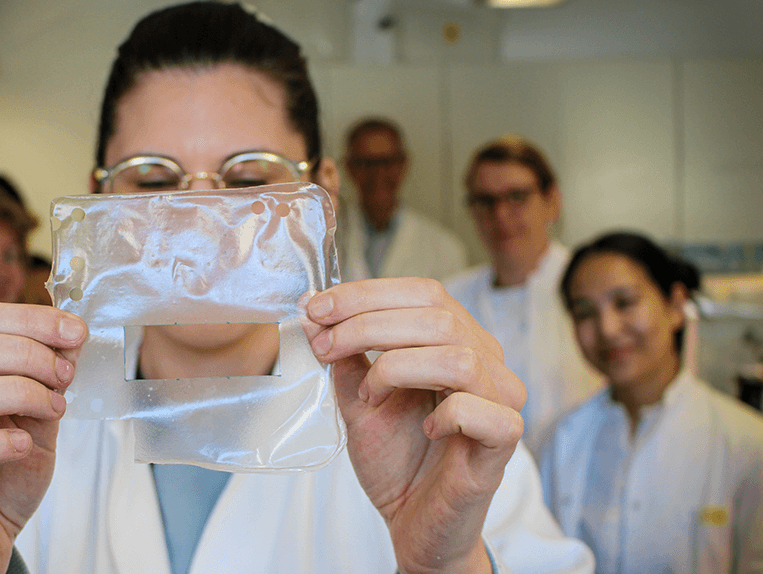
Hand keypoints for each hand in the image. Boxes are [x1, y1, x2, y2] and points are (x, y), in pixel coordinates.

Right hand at [0, 303, 86, 573]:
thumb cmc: (3, 475)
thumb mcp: (35, 415)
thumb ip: (46, 376)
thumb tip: (70, 335)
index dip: (23, 319)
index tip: (73, 332)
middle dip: (20, 353)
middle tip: (64, 375)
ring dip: (12, 393)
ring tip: (52, 408)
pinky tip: (22, 444)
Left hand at [302, 278, 524, 573]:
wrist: (413, 524)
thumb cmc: (397, 460)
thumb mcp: (357, 400)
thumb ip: (343, 357)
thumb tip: (313, 311)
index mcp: (456, 340)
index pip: (422, 292)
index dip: (367, 294)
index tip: (317, 308)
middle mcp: (486, 361)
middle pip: (438, 316)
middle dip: (368, 325)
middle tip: (326, 347)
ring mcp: (499, 400)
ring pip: (458, 356)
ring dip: (397, 367)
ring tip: (369, 396)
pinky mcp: (503, 441)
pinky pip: (480, 409)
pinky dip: (443, 413)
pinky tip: (424, 427)